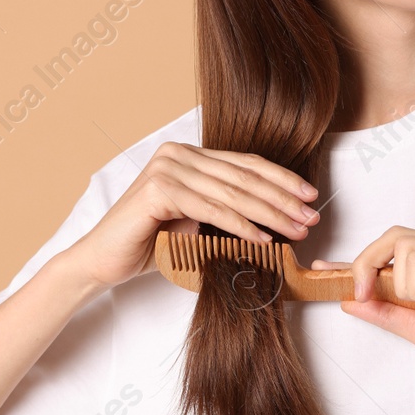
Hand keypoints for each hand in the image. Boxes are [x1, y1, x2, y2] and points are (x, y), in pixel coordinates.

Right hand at [61, 142, 321, 291]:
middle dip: (283, 199)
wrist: (103, 261)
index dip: (282, 180)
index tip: (310, 197)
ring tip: (296, 231)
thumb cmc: (150, 243)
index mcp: (189, 155)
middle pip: (244, 177)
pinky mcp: (159, 190)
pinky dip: (241, 225)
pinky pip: (212, 209)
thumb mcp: (198, 222)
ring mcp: (167, 168)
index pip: (246, 164)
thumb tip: (279, 217)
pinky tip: (263, 239)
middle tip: (311, 217)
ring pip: (233, 193)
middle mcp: (178, 154)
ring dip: (270, 214)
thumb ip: (228, 210)